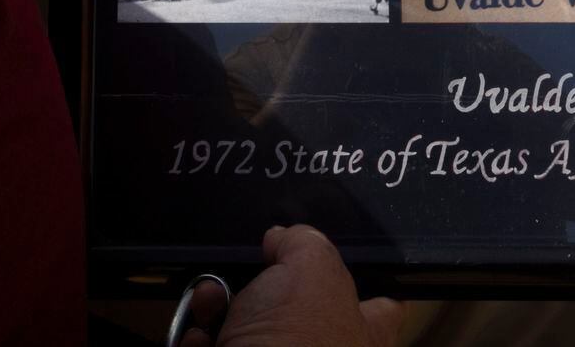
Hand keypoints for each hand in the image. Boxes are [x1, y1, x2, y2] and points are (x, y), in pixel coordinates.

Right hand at [176, 225, 396, 346]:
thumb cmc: (300, 344)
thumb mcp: (311, 266)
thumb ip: (304, 242)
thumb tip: (282, 238)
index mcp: (358, 329)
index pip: (375, 303)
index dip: (350, 278)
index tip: (324, 262)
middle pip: (290, 307)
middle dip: (256, 286)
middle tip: (245, 275)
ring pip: (246, 329)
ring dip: (219, 307)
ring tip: (210, 299)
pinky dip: (201, 340)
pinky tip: (199, 334)